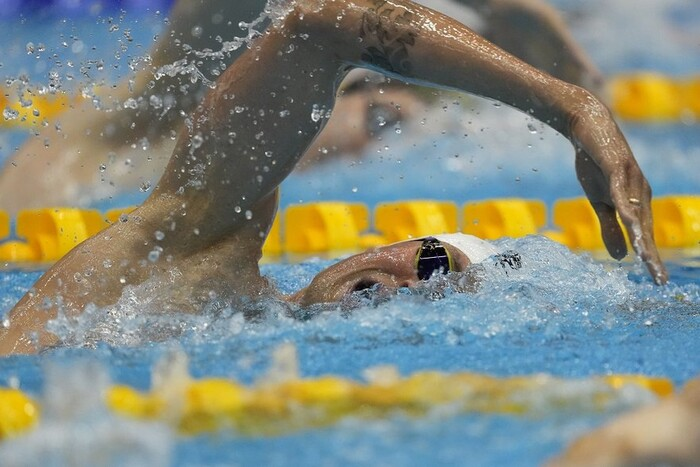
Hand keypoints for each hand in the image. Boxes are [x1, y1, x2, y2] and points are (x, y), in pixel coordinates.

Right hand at [572, 114, 667, 283]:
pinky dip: (625, 209)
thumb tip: (621, 257)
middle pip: (646, 229)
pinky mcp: (616, 168)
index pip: (644, 236)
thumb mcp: (600, 202)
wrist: (589, 127)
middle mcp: (640, 192)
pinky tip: (627, 223)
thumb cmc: (596, 165)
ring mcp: (630, 180)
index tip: (658, 281)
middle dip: (652, 255)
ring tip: (644, 258)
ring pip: (636, 214)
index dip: (651, 258)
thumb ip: (610, 228)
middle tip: (659, 280)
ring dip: (641, 237)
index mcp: (636, 202)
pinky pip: (620, 192)